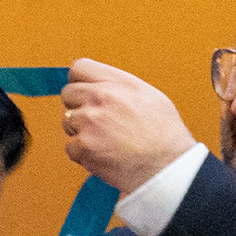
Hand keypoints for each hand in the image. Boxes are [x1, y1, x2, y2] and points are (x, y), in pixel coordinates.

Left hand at [61, 58, 196, 192]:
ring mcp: (88, 123)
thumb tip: (102, 85)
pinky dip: (83, 154)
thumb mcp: (149, 95)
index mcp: (117, 82)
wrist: (167, 166)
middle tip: (96, 121)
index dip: (79, 81)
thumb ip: (120, 86)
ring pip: (67, 122)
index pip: (79, 68)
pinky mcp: (83, 147)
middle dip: (78, 107)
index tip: (83, 91)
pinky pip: (70, 147)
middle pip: (68, 94)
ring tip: (106, 141)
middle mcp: (99, 98)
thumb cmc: (164, 135)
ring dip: (80, 132)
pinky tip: (103, 155)